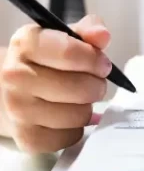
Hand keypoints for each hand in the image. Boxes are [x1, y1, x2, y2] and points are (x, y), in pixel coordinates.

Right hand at [0, 15, 111, 153]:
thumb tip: (102, 35)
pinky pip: (72, 137)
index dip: (95, 60)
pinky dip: (77, 129)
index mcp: (26, 45)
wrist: (13, 92)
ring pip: (79, 115)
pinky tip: (67, 118)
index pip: (70, 53)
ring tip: (79, 100)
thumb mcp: (64, 39)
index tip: (102, 64)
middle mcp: (15, 76)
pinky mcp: (28, 138)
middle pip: (80, 88)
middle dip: (96, 86)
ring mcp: (18, 109)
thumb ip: (87, 32)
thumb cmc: (46, 63)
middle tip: (94, 83)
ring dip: (87, 108)